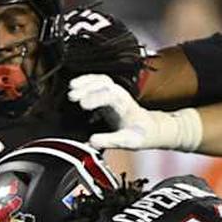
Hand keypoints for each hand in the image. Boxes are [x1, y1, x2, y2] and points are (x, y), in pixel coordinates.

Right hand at [68, 74, 201, 151]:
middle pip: (104, 84)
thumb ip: (110, 140)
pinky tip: (75, 86)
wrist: (150, 128)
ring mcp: (113, 93)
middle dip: (87, 88)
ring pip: (100, 80)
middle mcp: (119, 96)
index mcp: (125, 105)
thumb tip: (92, 141)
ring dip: (85, 82)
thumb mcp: (128, 141)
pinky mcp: (106, 94)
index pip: (110, 96)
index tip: (83, 105)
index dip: (96, 98)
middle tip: (72, 96)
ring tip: (71, 87)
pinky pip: (97, 82)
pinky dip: (85, 82)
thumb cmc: (140, 133)